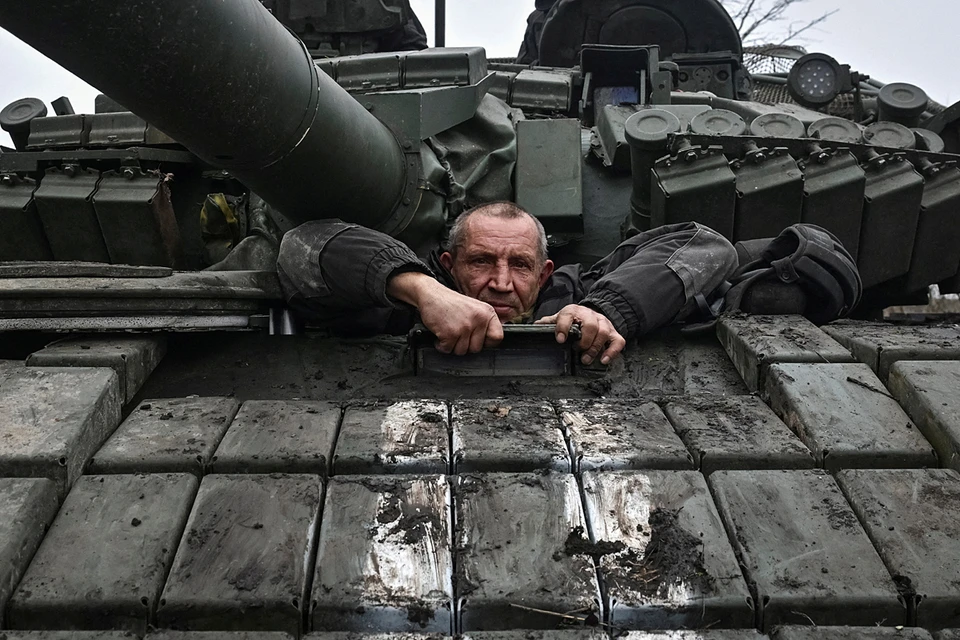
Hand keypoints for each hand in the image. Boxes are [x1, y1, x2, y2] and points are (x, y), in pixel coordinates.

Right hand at [388, 271, 502, 354]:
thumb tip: (490, 343)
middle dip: (465, 344)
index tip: (477, 339)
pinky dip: (441, 345)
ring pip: (462, 351)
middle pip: (477, 348)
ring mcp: (465, 327)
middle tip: (457, 333)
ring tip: (449, 331)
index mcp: (487, 313)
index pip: (497, 337)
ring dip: (452, 345)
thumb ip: (483, 323)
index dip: (486, 342)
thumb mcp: (474, 308)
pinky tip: (441, 333)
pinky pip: (448, 349)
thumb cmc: (451, 303)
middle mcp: (479, 319)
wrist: (431, 294)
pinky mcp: (451, 333)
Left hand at [535, 304, 625, 364]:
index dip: (563, 327)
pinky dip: (612, 351)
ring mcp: (603, 323)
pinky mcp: (613, 332)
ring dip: (594, 348)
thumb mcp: (560, 318)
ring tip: (586, 359)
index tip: (560, 339)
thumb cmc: (573, 319)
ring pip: (603, 332)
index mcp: (573, 311)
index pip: (568, 316)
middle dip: (584, 340)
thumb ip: (549, 322)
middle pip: (590, 325)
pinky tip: (604, 360)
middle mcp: (590, 315)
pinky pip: (618, 341)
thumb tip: (534, 327)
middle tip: (577, 350)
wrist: (591, 313)